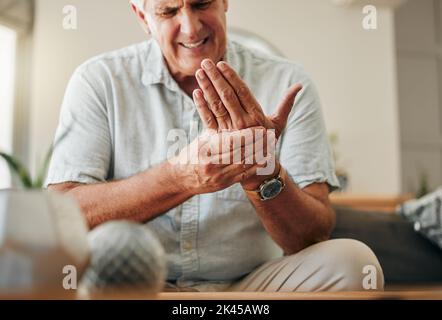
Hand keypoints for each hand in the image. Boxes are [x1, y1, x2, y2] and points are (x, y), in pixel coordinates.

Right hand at [169, 127, 270, 194]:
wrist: (182, 177)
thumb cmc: (194, 152)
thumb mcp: (203, 138)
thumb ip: (216, 126)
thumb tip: (228, 106)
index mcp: (206, 149)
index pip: (230, 141)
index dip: (247, 135)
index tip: (260, 128)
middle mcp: (212, 163)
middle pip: (239, 153)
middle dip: (257, 144)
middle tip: (271, 135)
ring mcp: (218, 176)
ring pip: (243, 164)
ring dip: (259, 154)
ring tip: (271, 145)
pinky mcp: (223, 184)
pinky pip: (243, 175)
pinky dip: (256, 167)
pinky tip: (265, 159)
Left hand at [192, 59, 301, 188]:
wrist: (257, 170)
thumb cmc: (269, 142)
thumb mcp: (279, 124)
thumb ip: (286, 103)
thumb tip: (300, 85)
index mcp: (256, 117)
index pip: (242, 93)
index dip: (231, 78)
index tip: (222, 64)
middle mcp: (242, 123)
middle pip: (226, 97)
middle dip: (216, 78)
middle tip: (206, 62)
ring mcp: (229, 131)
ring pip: (216, 106)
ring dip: (207, 88)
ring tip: (199, 72)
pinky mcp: (219, 138)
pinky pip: (208, 120)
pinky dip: (202, 106)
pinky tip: (196, 93)